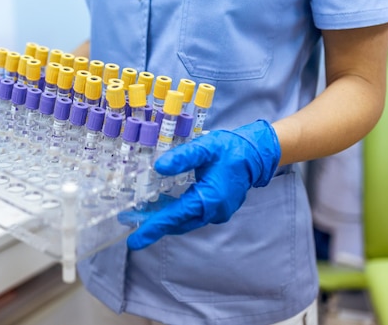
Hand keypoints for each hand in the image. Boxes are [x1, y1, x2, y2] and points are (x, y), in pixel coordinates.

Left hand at [127, 119, 280, 249]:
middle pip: (178, 223)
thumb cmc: (230, 149)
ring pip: (185, 221)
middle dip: (154, 226)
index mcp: (209, 198)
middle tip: (130, 225)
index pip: (175, 216)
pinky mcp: (218, 209)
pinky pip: (193, 216)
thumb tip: (158, 167)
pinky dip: (177, 213)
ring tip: (141, 216)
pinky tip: (163, 205)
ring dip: (165, 220)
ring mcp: (217, 213)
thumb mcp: (205, 148)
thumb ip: (182, 157)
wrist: (257, 154)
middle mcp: (213, 211)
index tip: (135, 241)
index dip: (153, 227)